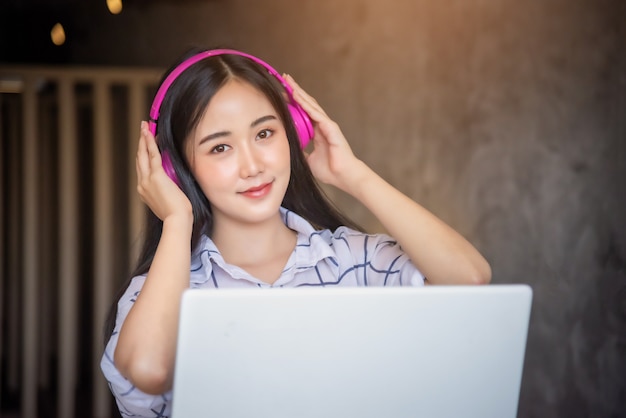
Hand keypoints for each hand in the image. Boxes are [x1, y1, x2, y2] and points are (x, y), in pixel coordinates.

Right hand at [136, 122, 192, 220]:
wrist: (177, 220)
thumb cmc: (177, 214)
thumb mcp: (167, 200)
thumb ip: (166, 190)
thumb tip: (171, 183)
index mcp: (144, 191)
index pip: (142, 169)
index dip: (143, 154)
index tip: (145, 145)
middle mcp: (142, 184)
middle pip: (139, 159)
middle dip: (140, 143)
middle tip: (142, 129)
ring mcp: (147, 180)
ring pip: (144, 154)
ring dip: (143, 139)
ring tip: (144, 126)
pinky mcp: (156, 176)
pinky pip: (153, 155)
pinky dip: (150, 142)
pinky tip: (150, 133)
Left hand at [285, 75, 366, 192]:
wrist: (343, 177)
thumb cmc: (330, 170)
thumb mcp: (308, 160)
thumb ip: (301, 152)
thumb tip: (289, 149)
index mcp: (318, 132)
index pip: (304, 112)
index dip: (294, 102)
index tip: (282, 93)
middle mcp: (323, 125)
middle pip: (307, 104)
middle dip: (296, 91)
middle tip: (285, 79)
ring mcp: (327, 125)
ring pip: (311, 105)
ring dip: (299, 92)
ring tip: (289, 82)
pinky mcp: (331, 128)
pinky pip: (316, 113)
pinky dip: (306, 104)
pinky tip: (297, 96)